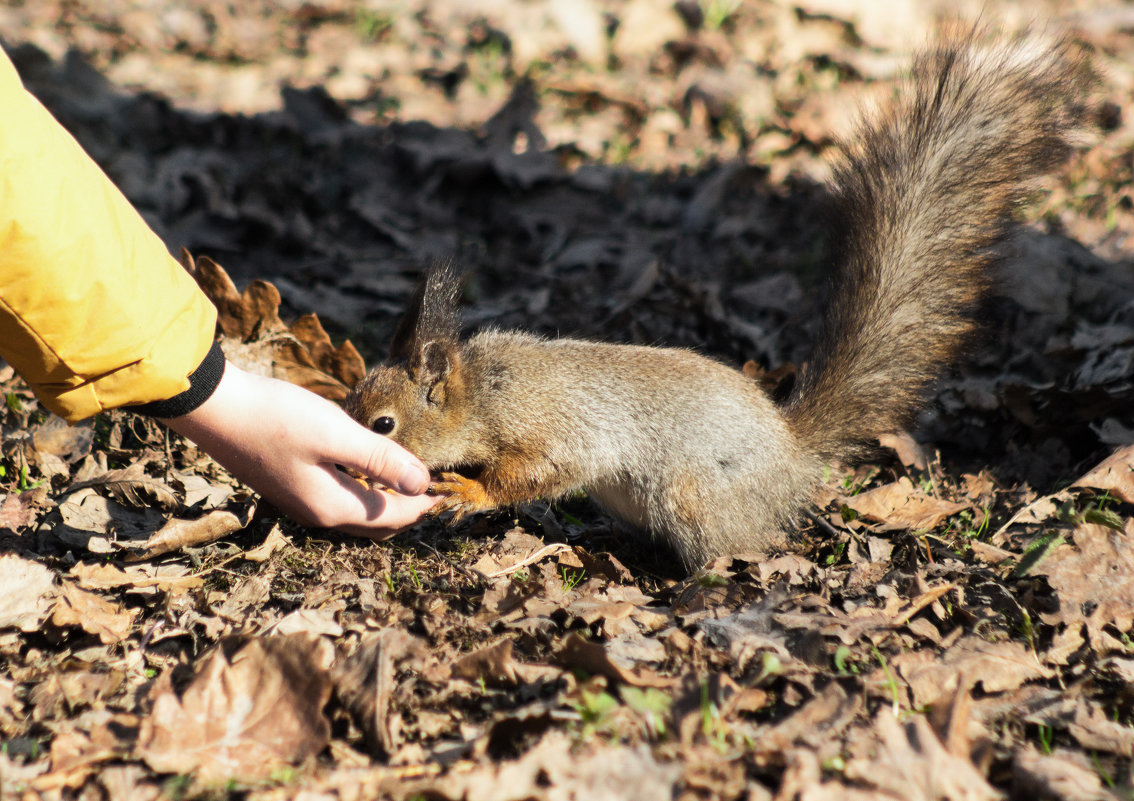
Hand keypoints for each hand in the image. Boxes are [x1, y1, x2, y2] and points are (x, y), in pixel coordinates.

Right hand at [161, 362, 438, 535]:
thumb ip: (381, 460)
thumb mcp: (336, 434)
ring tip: (407, 476)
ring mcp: (299, 503)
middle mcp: (316, 514)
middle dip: (408, 509)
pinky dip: (362, 492)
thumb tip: (423, 484)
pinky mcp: (289, 487)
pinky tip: (366, 467)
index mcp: (332, 506)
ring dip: (385, 501)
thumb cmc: (276, 417)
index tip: (450, 488)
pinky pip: (338, 501)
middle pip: (377, 523)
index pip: (394, 516)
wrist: (214, 410)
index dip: (424, 504)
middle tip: (434, 487)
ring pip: (356, 514)